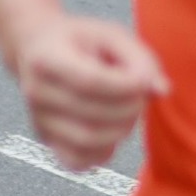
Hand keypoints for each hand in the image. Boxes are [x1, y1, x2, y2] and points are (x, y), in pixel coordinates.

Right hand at [14, 12, 168, 172]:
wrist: (35, 49)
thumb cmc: (78, 40)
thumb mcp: (111, 35)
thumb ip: (140, 59)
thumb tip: (160, 91)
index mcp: (45, 59)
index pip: (90, 82)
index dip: (127, 86)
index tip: (144, 79)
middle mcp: (36, 92)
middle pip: (94, 114)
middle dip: (131, 106)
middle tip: (139, 93)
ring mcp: (39, 118)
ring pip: (89, 140)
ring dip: (123, 128)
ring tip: (127, 111)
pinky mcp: (46, 138)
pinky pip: (77, 161)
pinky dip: (103, 152)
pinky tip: (111, 130)